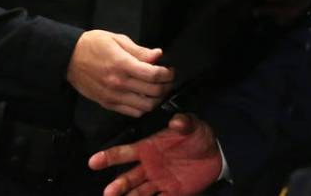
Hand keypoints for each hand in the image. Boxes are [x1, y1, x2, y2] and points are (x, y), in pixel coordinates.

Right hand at [67, 30, 174, 116]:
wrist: (68, 58)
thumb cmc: (92, 45)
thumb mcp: (116, 39)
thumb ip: (139, 50)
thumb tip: (157, 56)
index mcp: (122, 65)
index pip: (153, 75)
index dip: (167, 74)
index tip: (170, 70)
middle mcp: (118, 83)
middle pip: (153, 92)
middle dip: (166, 86)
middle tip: (168, 80)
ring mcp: (113, 96)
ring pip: (145, 106)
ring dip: (156, 99)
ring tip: (158, 90)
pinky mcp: (107, 104)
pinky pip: (132, 112)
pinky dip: (142, 107)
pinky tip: (144, 97)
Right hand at [89, 113, 221, 195]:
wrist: (216, 151)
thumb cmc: (198, 134)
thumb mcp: (191, 124)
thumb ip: (183, 123)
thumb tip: (176, 122)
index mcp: (149, 147)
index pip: (126, 152)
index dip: (110, 156)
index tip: (93, 161)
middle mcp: (149, 165)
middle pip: (129, 176)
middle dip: (119, 184)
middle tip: (109, 192)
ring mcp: (159, 180)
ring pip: (139, 192)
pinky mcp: (172, 192)